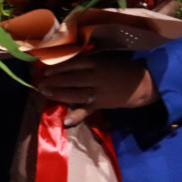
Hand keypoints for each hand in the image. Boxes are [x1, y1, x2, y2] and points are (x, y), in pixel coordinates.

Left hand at [34, 53, 159, 126]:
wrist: (141, 84)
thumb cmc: (119, 69)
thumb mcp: (104, 61)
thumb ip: (87, 62)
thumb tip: (66, 63)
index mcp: (96, 63)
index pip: (74, 64)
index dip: (59, 67)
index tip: (45, 70)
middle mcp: (96, 76)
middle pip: (72, 78)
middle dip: (55, 81)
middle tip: (40, 83)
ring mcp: (98, 91)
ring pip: (76, 92)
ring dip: (59, 93)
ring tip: (45, 93)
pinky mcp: (101, 103)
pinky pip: (87, 110)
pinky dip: (77, 115)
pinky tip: (66, 121)